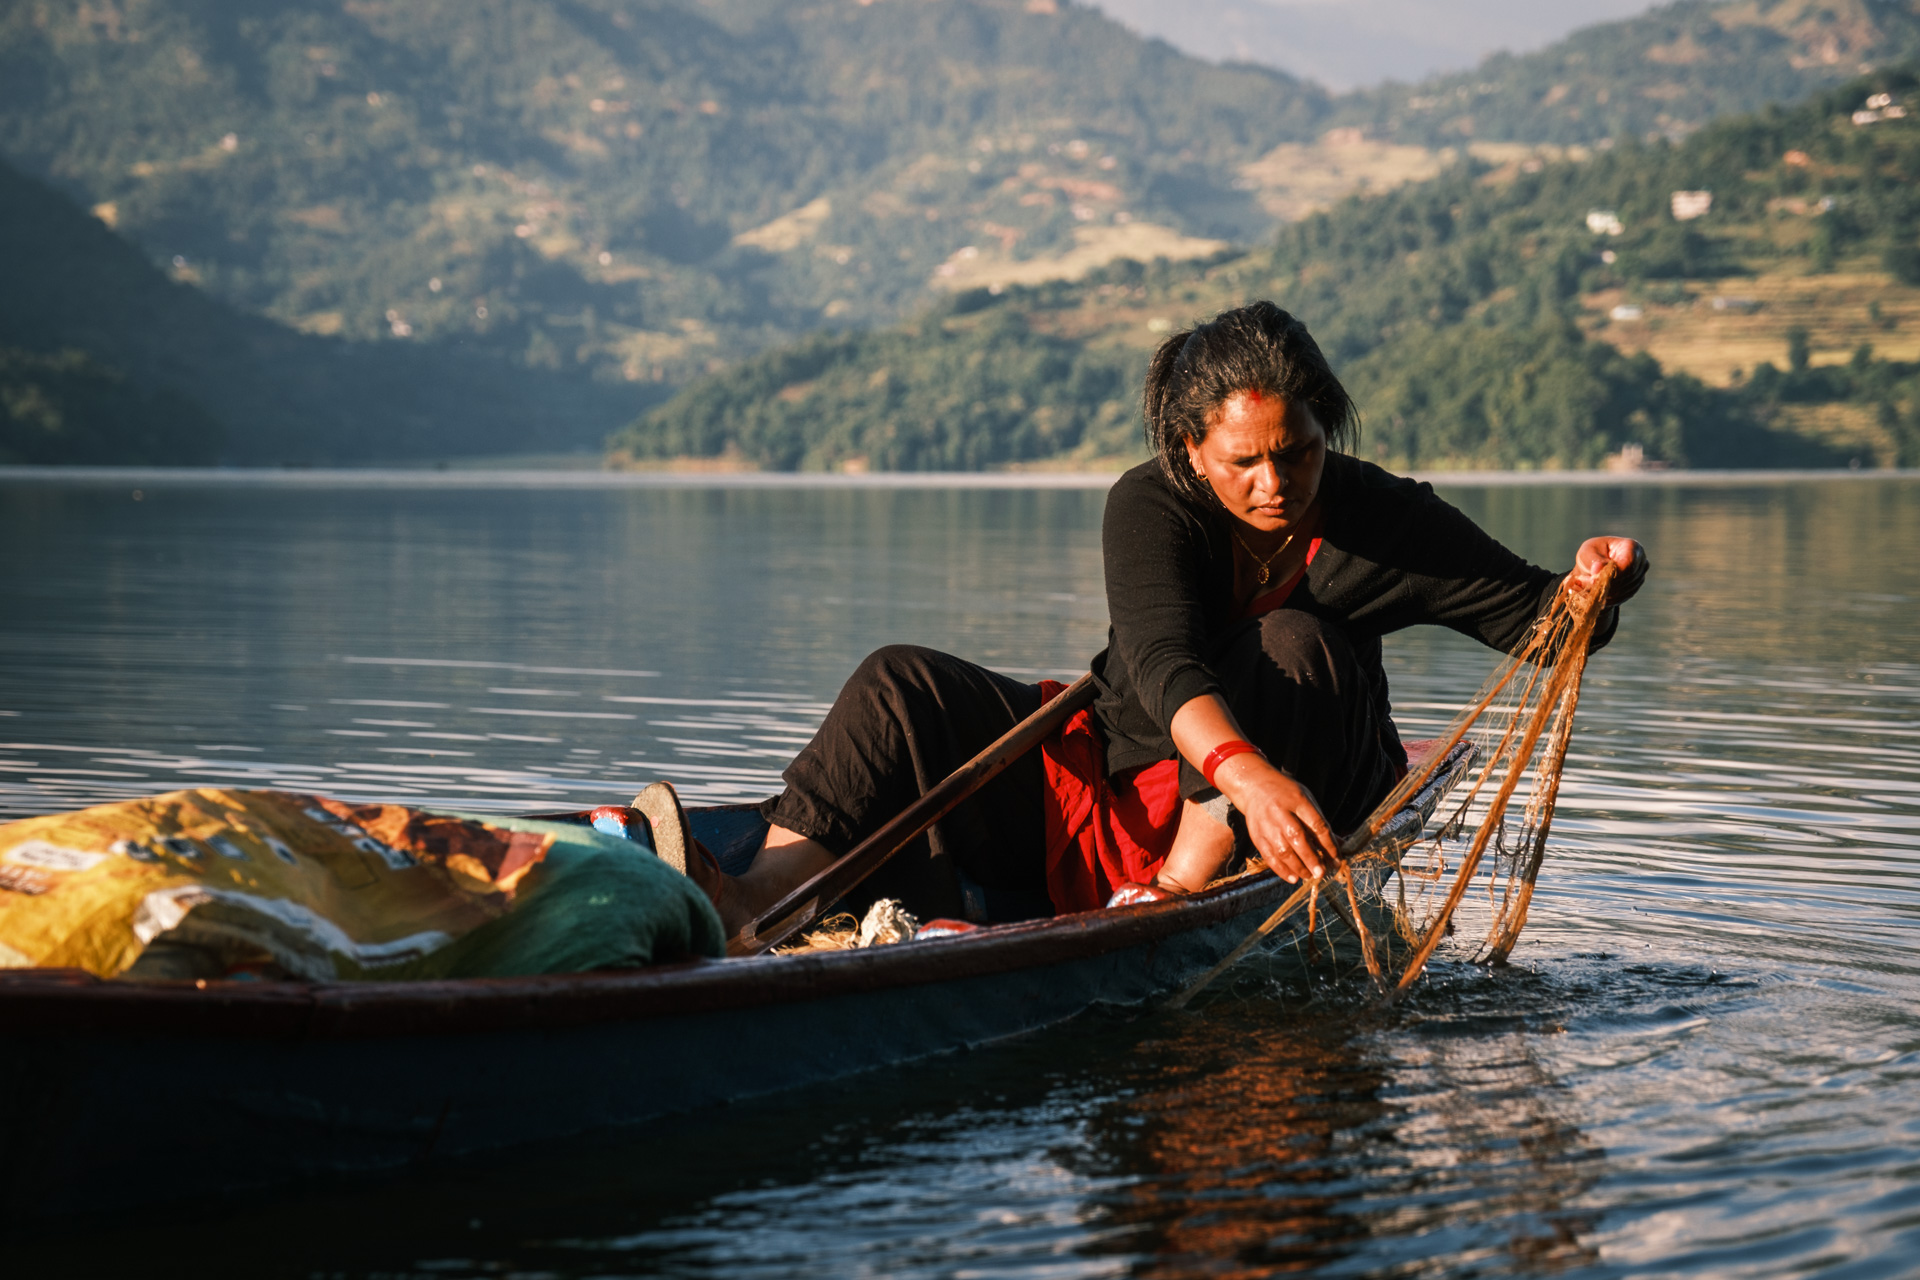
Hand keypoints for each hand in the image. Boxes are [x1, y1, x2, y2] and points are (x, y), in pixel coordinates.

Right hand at [1214, 753, 1338, 883]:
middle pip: (1297, 838)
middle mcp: (1280, 812)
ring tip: (1308, 876)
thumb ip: (1320, 823)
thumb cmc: (1286, 794)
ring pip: (1282, 850)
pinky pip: (1269, 856)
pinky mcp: (1256, 835)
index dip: (1328, 844)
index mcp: (1298, 800)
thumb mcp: (1306, 800)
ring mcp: (1266, 824)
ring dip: (1297, 867)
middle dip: (1311, 858)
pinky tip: (1293, 878)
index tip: (1336, 859)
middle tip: (1321, 873)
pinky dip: (1281, 869)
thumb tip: (1339, 845)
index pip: (1316, 825)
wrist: (1254, 785)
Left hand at [1570, 536, 1647, 607]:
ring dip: (1604, 592)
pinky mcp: (1634, 588)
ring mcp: (1639, 576)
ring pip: (1624, 590)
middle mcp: (1640, 562)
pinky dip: (1607, 598)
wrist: (1594, 566)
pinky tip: (1594, 595)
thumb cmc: (1591, 554)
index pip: (1628, 563)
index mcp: (1631, 546)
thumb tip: (1597, 569)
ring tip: (1586, 588)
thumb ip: (1592, 560)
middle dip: (1605, 584)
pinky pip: (1622, 597)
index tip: (1593, 580)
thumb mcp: (1587, 552)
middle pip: (1627, 578)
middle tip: (1585, 585)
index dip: (1612, 573)